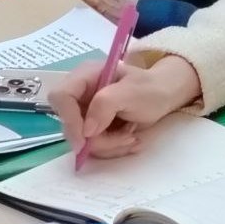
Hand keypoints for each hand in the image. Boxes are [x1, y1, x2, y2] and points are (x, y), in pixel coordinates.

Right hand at [49, 55, 202, 158]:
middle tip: (127, 138)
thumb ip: (106, 105)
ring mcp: (85, 113)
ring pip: (82, 140)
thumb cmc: (149, 88)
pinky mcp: (92, 128)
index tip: (84, 141)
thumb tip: (86, 131)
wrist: (163, 95)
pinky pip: (93, 146)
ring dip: (109, 145)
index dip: (69, 120)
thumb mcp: (132, 91)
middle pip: (70, 124)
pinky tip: (130, 139)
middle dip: (98, 139)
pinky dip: (112, 147)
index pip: (61, 96)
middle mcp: (80, 94)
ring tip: (132, 136)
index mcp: (85, 76)